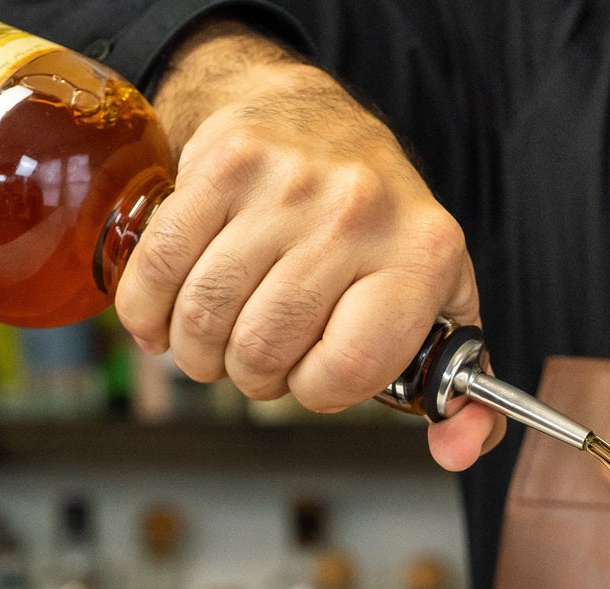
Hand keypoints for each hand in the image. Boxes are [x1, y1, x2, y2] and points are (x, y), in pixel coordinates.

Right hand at [116, 23, 501, 469]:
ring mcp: (289, 184)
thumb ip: (461, 393)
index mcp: (421, 259)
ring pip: (209, 313)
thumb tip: (455, 452)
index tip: (313, 378)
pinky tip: (161, 322)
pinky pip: (162, 263)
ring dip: (198, 354)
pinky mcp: (224, 162)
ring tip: (212, 348)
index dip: (317, 390)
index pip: (349, 368)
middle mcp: (359, 215)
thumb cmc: (382, 232)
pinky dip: (148, 312)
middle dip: (251, 378)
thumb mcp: (443, 305)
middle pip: (267, 347)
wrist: (316, 116)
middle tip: (256, 365)